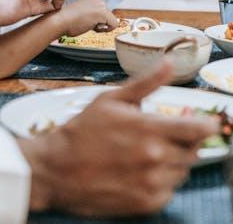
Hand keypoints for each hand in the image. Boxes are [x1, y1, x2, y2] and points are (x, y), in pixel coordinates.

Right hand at [21, 59, 217, 216]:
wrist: (58, 169)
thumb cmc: (83, 130)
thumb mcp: (112, 98)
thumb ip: (146, 82)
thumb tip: (169, 62)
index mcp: (149, 129)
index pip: (199, 129)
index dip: (207, 124)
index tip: (203, 121)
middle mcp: (155, 158)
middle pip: (193, 150)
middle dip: (185, 139)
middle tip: (164, 133)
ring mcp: (152, 184)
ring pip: (183, 170)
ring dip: (173, 159)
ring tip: (146, 151)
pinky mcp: (147, 204)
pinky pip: (170, 190)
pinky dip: (163, 179)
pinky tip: (141, 169)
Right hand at [55, 0, 117, 36]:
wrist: (60, 21)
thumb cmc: (66, 19)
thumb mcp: (81, 12)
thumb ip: (91, 13)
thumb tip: (97, 20)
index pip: (103, 11)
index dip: (97, 20)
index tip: (87, 20)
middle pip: (108, 15)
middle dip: (99, 22)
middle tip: (86, 23)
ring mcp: (101, 5)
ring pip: (111, 20)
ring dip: (101, 26)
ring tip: (88, 25)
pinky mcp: (103, 12)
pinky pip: (114, 24)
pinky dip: (106, 30)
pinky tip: (94, 28)